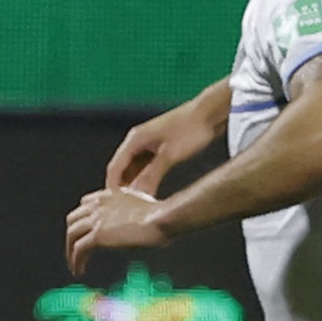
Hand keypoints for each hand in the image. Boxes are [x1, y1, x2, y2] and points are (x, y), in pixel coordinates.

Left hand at [65, 185, 169, 273]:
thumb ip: (130, 212)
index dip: (82, 218)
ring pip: (71, 235)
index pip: (85, 203)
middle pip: (73, 219)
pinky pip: (78, 249)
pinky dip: (76, 261)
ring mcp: (96, 219)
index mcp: (109, 195)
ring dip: (70, 252)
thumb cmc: (161, 216)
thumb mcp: (142, 206)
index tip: (84, 230)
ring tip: (74, 265)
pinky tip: (79, 271)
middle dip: (72, 235)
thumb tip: (130, 226)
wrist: (161, 219)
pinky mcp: (97, 234)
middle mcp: (99, 204)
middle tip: (75, 249)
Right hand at [104, 98, 220, 196]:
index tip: (113, 205)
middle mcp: (137, 140)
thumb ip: (151, 175)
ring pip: (133, 167)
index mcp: (134, 139)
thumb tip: (138, 194)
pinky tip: (149, 188)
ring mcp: (148, 142)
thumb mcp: (170, 155)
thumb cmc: (190, 129)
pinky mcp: (159, 145)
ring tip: (136, 202)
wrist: (209, 113)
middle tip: (123, 207)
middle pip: (121, 167)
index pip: (115, 167)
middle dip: (121, 186)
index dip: (112, 186)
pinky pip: (145, 164)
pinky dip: (144, 176)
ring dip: (134, 182)